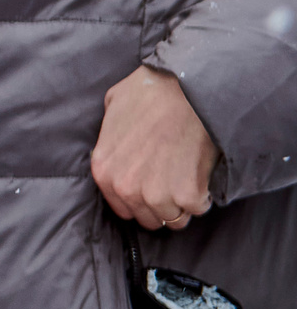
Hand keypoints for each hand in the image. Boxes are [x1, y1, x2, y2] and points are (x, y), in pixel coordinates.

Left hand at [92, 66, 220, 229]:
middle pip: (149, 218)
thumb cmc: (149, 94)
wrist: (185, 90)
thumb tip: (116, 144)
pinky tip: (201, 173)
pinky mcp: (187, 195)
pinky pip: (199, 208)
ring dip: (183, 202)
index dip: (140, 200)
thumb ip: (109, 137)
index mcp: (104, 171)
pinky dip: (204, 195)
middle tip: (174, 181)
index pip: (123, 209)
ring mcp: (156, 194)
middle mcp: (126, 188)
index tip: (154, 188)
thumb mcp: (112, 108)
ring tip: (188, 175)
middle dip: (162, 204)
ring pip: (175, 218)